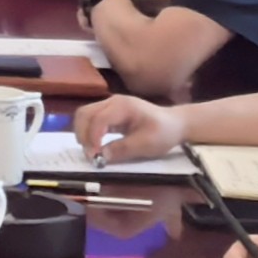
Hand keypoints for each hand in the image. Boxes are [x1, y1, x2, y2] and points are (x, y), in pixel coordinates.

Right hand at [69, 95, 183, 162]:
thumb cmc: (163, 133)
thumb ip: (122, 149)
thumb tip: (101, 156)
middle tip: (90, 155)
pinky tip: (94, 145)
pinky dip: (88, 131)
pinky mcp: (110, 112)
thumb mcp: (146, 144)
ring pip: (85, 115)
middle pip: (85, 113)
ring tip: (91, 151)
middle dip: (83, 134)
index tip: (95, 156)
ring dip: (83, 133)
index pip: (99, 119)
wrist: (175, 124)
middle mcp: (113, 102)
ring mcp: (110, 105)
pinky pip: (91, 119)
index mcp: (123, 106)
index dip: (93, 137)